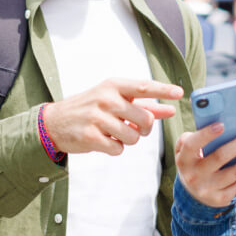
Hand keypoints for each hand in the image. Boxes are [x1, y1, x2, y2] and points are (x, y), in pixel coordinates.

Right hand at [42, 78, 182, 155]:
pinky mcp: (90, 137)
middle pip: (145, 119)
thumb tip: (170, 110)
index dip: (164, 89)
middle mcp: (106, 98)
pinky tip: (104, 141)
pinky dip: (115, 149)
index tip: (180, 93)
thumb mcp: (115, 100)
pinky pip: (119, 150)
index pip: (144, 86)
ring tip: (114, 133)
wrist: (54, 122)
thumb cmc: (91, 108)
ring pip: (134, 137)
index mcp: (113, 85)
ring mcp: (97, 118)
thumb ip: (144, 105)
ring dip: (128, 140)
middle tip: (132, 126)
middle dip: (144, 128)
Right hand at [174, 123, 235, 207]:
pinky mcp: (221, 198)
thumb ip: (195, 136)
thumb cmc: (194, 161)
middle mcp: (194, 175)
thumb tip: (218, 122)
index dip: (206, 135)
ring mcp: (208, 189)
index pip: (193, 145)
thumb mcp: (186, 150)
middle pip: (220, 157)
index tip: (223, 124)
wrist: (192, 194)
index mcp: (184, 159)